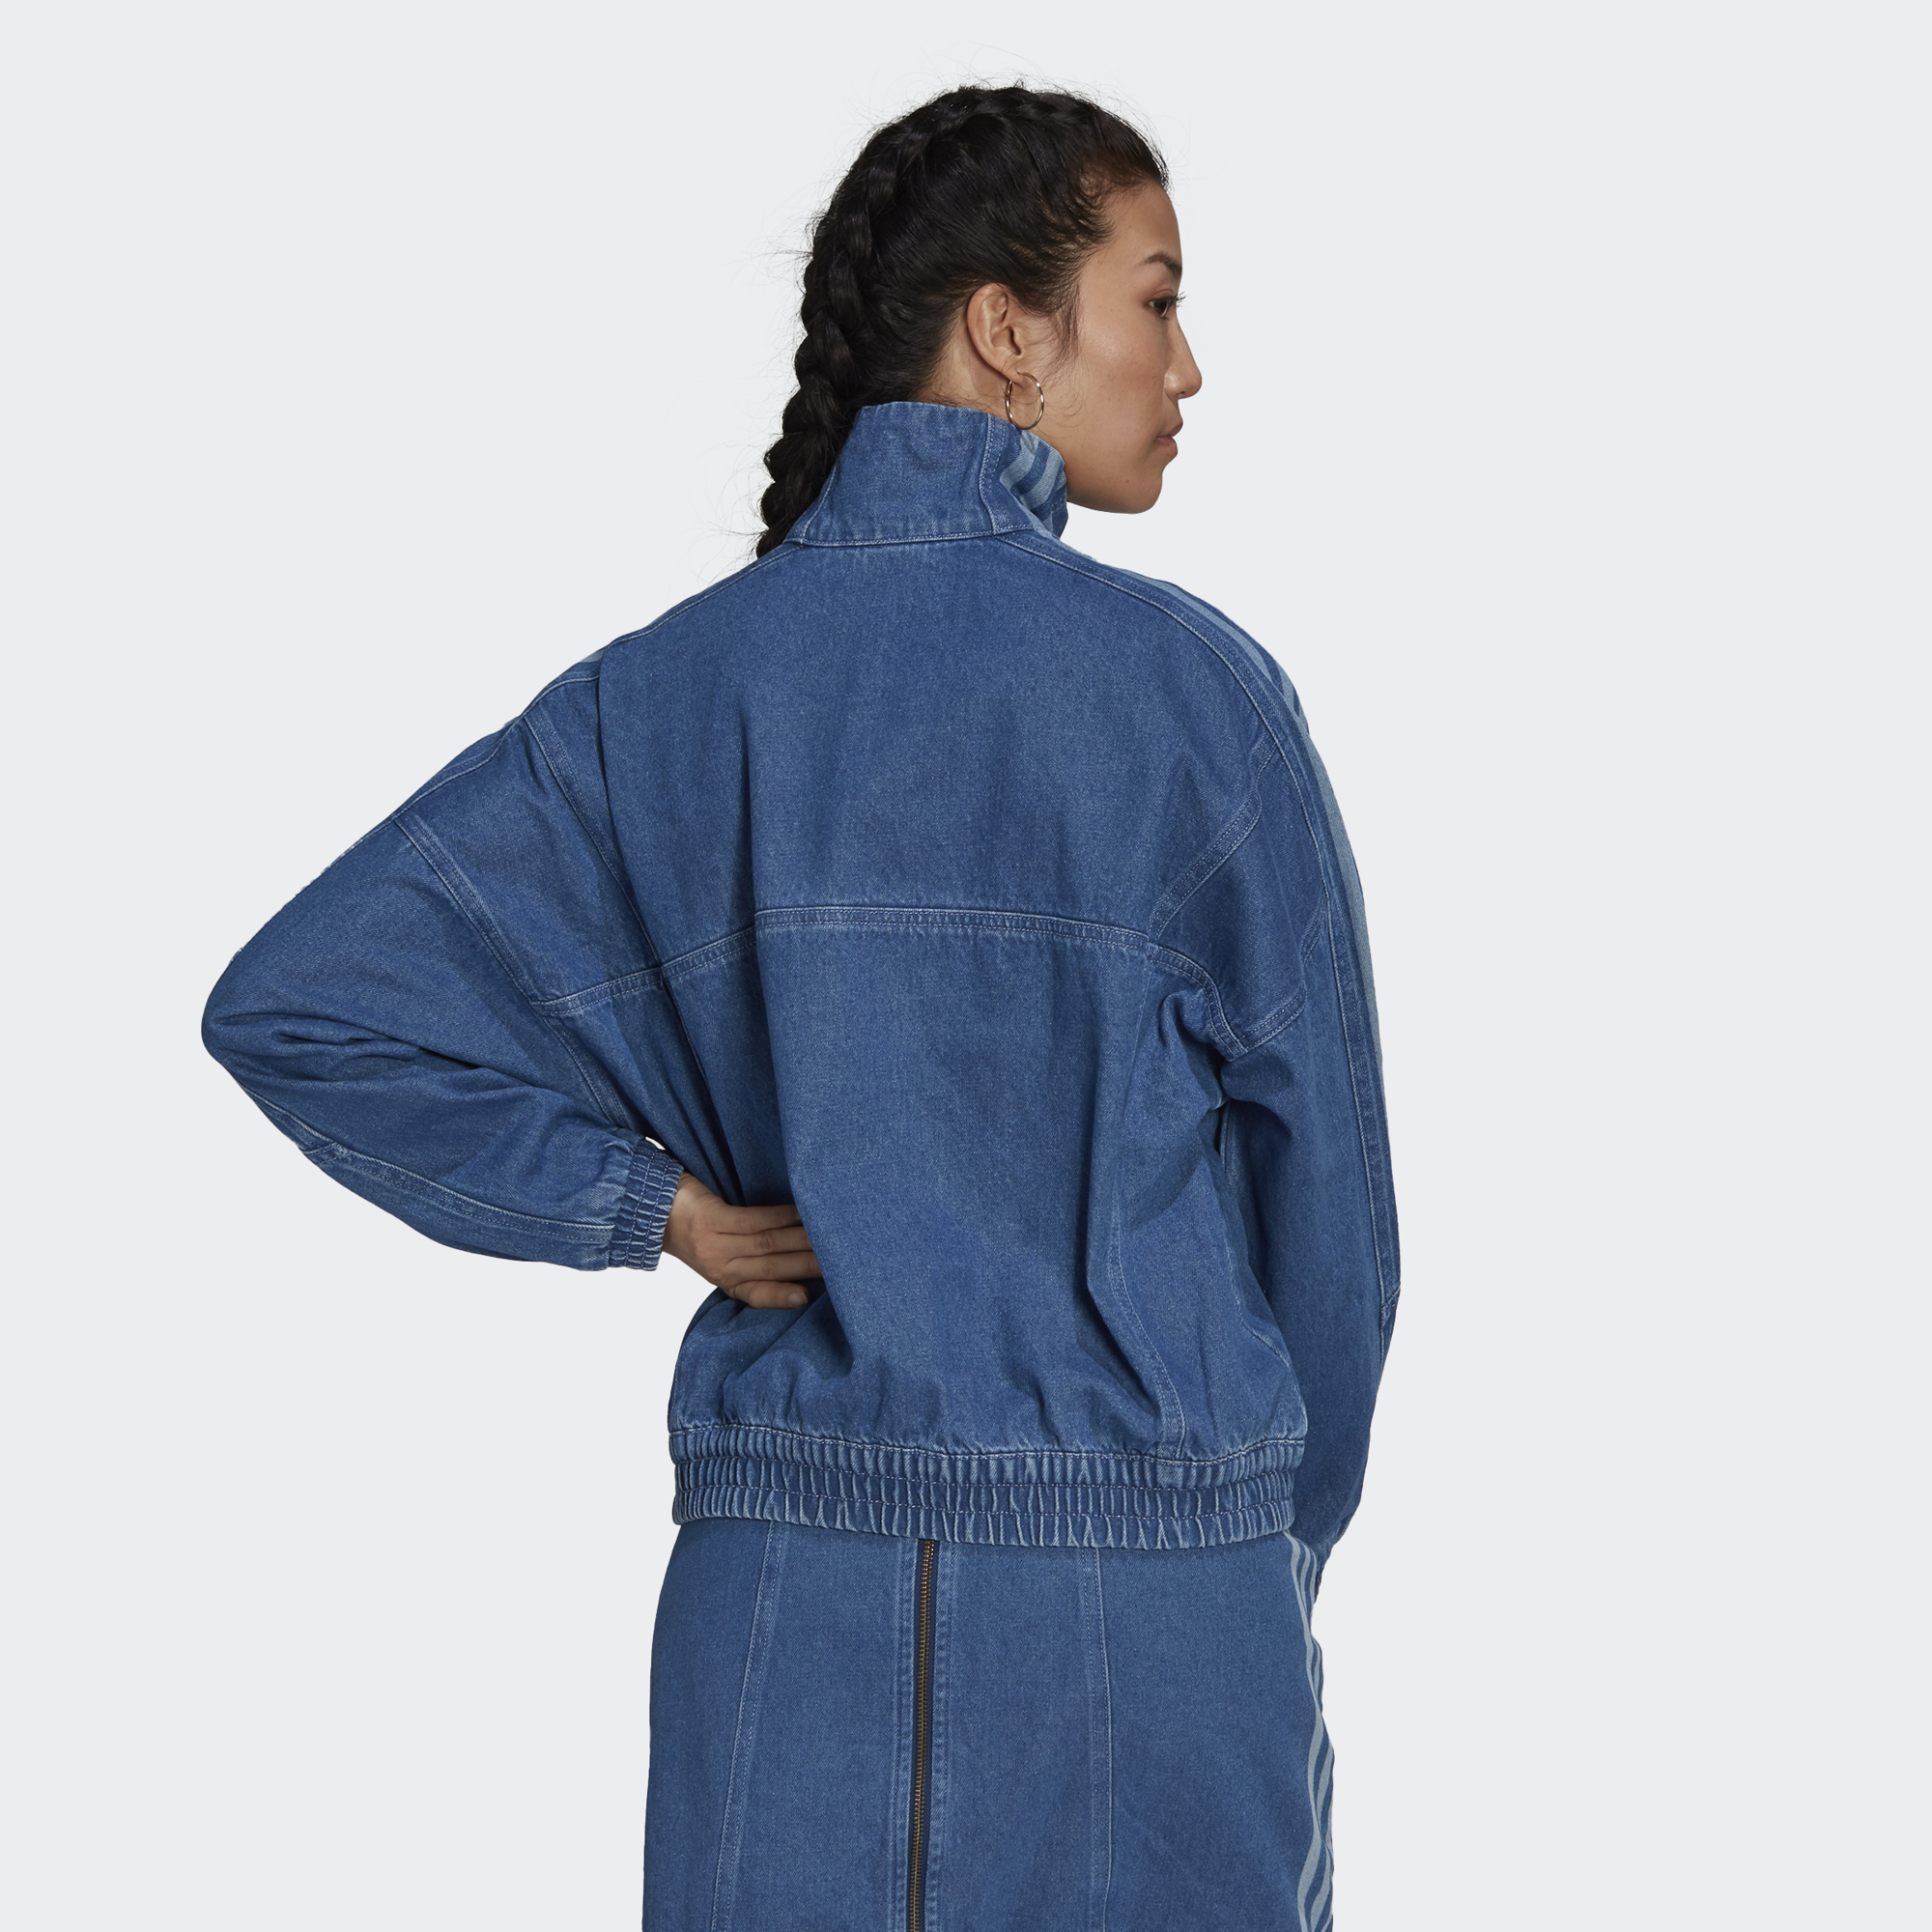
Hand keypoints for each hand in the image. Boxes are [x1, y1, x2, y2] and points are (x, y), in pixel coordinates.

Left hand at [661, 1170, 822, 1309]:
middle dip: (808, 1266)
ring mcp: (714, 1244)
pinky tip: (801, 1213)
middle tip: (841, 1263)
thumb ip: (750, 1259)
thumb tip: (798, 1258)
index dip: (782, 1298)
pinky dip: (782, 1217)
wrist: (652, 1205)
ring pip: (767, 1245)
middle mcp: (719, 1267)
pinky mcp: (711, 1219)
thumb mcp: (719, 1252)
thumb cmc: (694, 1227)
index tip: (809, 1299)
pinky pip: (754, 1220)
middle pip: (771, 1268)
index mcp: (724, 1279)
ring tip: (828, 1237)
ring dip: (801, 1240)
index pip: (757, 1294)